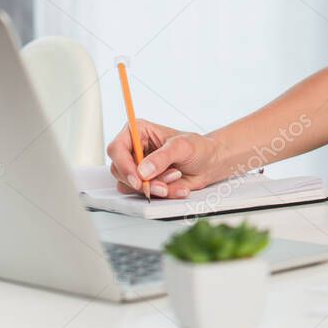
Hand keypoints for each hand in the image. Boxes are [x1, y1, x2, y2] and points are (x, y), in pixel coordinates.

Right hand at [106, 119, 221, 198]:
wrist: (210, 163)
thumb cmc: (198, 148)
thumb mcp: (183, 147)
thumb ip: (162, 157)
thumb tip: (143, 170)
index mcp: (138, 132)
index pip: (117, 148)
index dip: (123, 164)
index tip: (138, 178)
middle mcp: (134, 150)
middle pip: (119, 170)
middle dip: (142, 181)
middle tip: (163, 184)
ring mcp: (138, 168)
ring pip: (129, 185)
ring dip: (153, 187)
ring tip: (175, 177)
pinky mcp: (145, 183)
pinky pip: (143, 194)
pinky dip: (161, 194)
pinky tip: (176, 186)